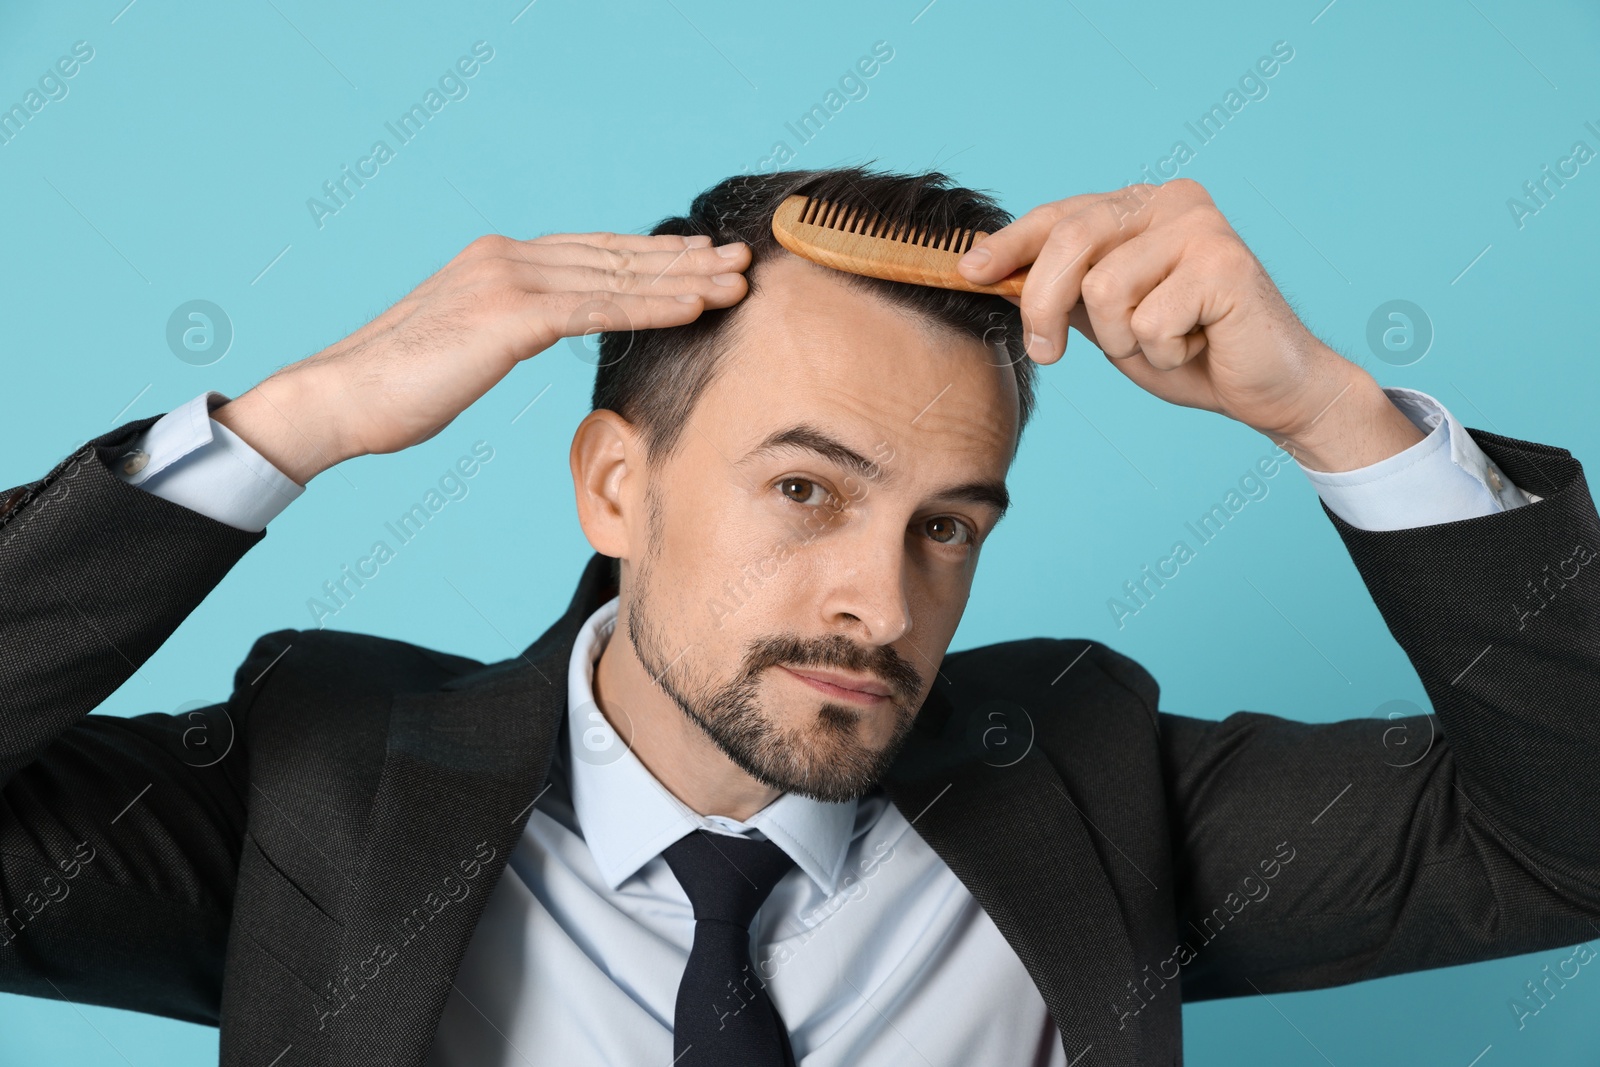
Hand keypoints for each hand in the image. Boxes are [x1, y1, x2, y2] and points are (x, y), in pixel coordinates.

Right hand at [213, 232, 750, 483]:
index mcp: (497, 260)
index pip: (593, 252)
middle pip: (615, 255)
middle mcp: (507, 256)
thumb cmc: (397, 388)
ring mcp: (509, 280)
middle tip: (740, 259)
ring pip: (617, 276)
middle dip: (683, 259)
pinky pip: (599, 308)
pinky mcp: (509, 314)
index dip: (651, 255)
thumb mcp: (466, 346)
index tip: (699, 256)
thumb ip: (508, 327)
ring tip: (736, 281)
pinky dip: (653, 306)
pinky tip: (696, 307)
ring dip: (684, 279)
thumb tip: (540, 330)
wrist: (341, 399)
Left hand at [956, 179, 1422, 470]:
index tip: (968, 270)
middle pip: (1071, 241)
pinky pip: (1147, 321)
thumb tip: (986, 270)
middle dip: (1044, 305)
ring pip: (1103, 290)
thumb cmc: (1188, 350)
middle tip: (1048, 353)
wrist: (1268, 389)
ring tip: (1163, 342)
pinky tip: (1197, 345)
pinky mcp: (1225, 264)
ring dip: (1121, 340)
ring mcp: (1202, 227)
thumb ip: (1064, 289)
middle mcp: (1172, 201)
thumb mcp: (1107, 318)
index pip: (1060, 214)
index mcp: (1143, 206)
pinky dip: (1161, 352)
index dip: (1010, 244)